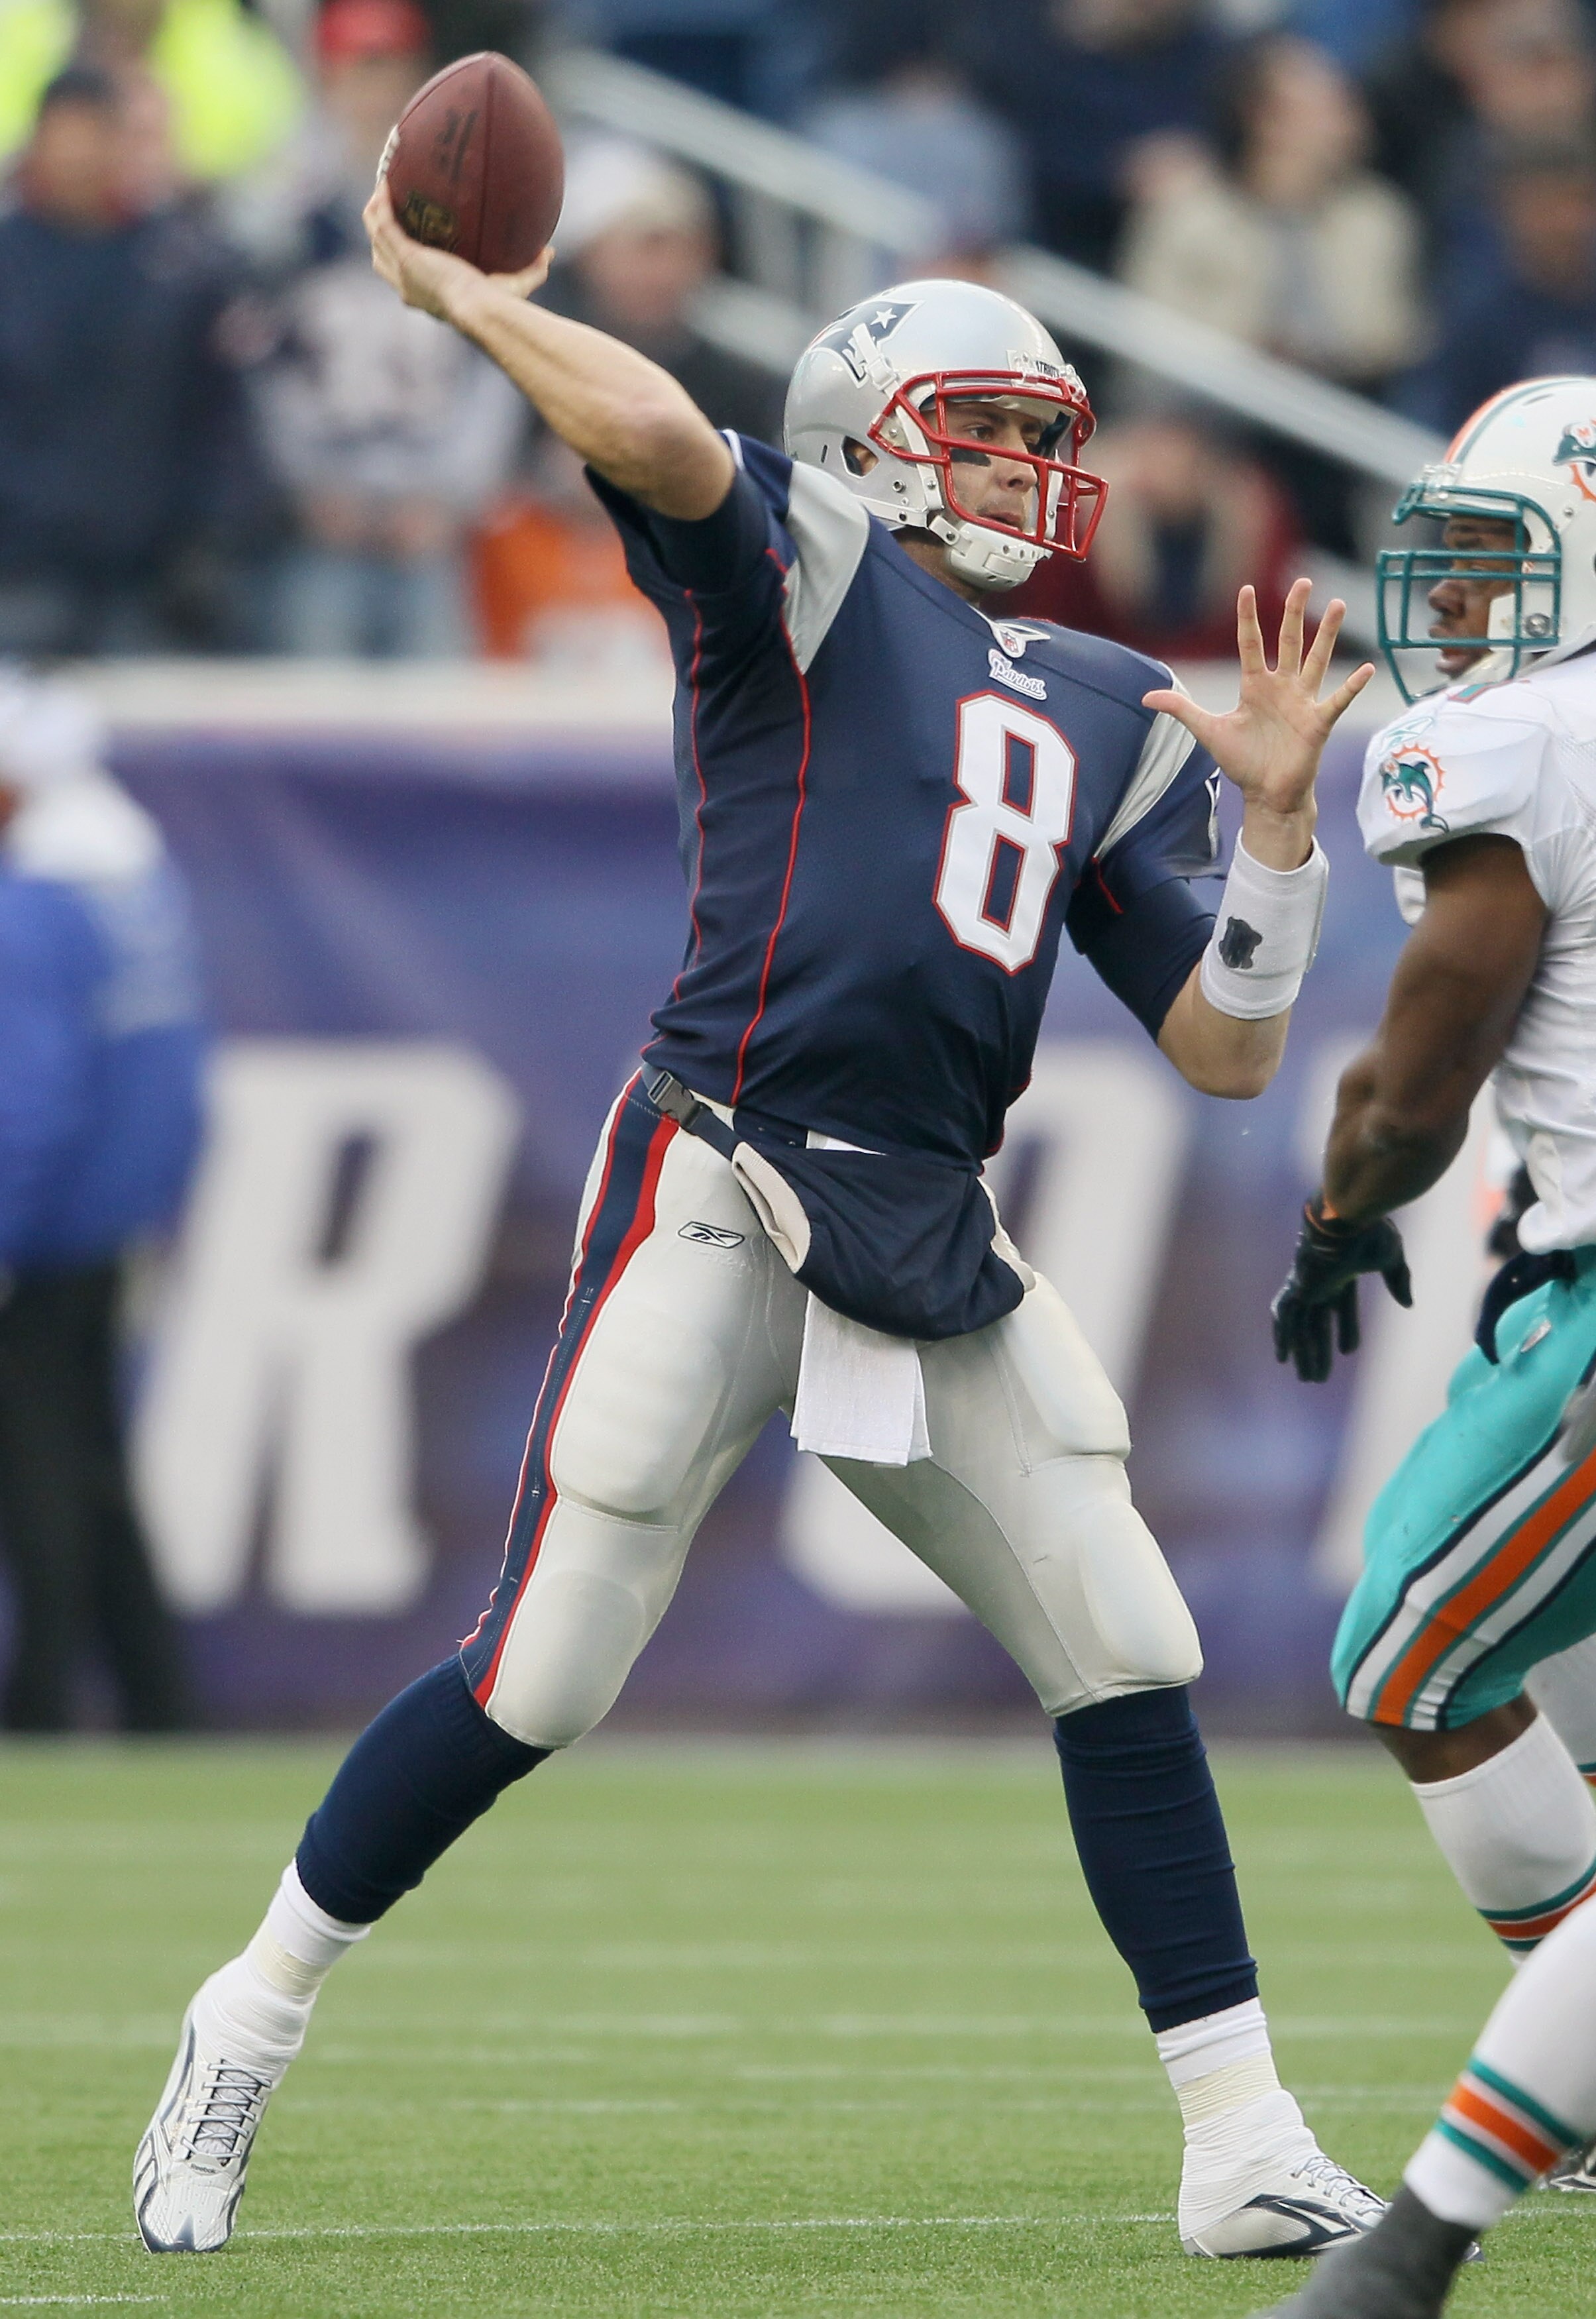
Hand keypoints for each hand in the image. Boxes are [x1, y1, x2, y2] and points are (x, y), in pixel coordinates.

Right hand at [363, 177, 553, 325]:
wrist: (480, 310)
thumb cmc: (497, 307)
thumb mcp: (515, 286)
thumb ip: (531, 269)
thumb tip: (548, 252)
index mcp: (425, 294)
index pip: (405, 275)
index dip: (401, 253)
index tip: (409, 232)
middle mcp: (408, 286)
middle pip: (381, 255)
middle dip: (381, 227)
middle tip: (388, 202)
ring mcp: (402, 271)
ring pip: (375, 235)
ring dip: (375, 209)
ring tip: (383, 184)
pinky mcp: (404, 256)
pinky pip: (382, 221)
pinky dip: (381, 201)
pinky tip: (386, 180)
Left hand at [1143, 580, 1373, 863]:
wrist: (1266, 795)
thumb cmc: (1241, 762)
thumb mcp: (1207, 731)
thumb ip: (1181, 709)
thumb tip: (1146, 697)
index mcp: (1254, 686)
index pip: (1250, 643)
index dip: (1247, 618)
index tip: (1246, 588)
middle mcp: (1281, 687)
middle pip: (1288, 641)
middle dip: (1294, 612)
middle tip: (1303, 581)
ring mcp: (1302, 702)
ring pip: (1316, 660)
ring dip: (1327, 634)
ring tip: (1340, 605)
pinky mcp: (1318, 722)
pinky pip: (1338, 700)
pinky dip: (1352, 686)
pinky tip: (1366, 668)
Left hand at [1272, 1196, 1412, 1382]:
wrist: (1348, 1217)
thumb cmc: (1370, 1233)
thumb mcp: (1392, 1258)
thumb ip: (1398, 1279)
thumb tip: (1407, 1304)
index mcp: (1342, 1273)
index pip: (1343, 1307)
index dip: (1346, 1329)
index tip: (1348, 1352)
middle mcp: (1322, 1280)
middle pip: (1318, 1323)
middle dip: (1319, 1350)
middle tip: (1319, 1376)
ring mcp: (1308, 1284)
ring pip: (1303, 1326)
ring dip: (1304, 1353)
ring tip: (1308, 1379)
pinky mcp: (1298, 1287)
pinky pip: (1286, 1317)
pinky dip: (1283, 1336)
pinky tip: (1282, 1357)